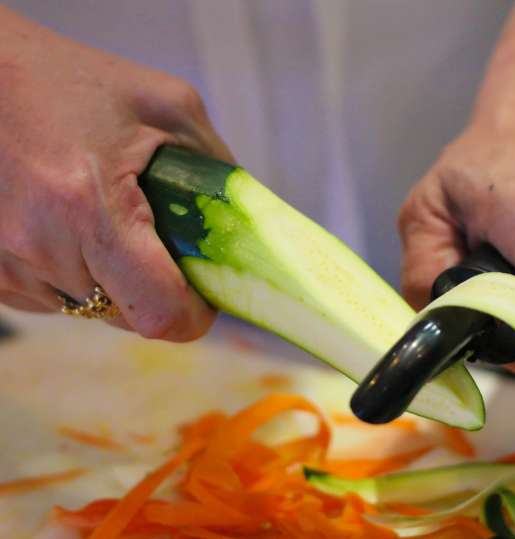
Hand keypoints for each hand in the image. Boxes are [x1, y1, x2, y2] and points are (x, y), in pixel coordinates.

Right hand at [0, 7, 232, 339]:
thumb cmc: (67, 82)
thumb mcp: (165, 105)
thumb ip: (217, 169)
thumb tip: (245, 228)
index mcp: (87, 209)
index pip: (158, 315)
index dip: (193, 315)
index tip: (204, 295)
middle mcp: (38, 249)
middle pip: (127, 318)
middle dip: (153, 290)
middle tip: (154, 240)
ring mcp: (3, 267)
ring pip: (88, 310)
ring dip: (110, 282)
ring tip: (99, 217)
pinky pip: (50, 298)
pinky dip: (71, 274)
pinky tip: (64, 224)